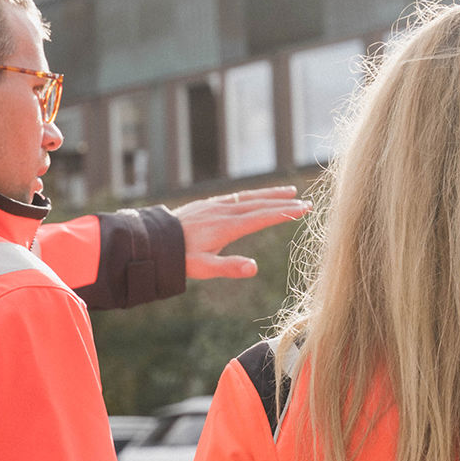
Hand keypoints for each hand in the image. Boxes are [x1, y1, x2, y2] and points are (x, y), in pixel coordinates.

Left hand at [171, 186, 311, 278]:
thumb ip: (229, 267)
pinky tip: (255, 196)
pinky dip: (251, 195)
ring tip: (288, 192)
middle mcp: (224, 212)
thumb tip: (254, 267)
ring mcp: (215, 205)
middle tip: (306, 201)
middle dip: (284, 202)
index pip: (263, 217)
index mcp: (227, 227)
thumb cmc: (179, 257)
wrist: (153, 240)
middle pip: (260, 203)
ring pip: (248, 197)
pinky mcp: (207, 204)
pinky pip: (235, 196)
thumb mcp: (204, 268)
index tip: (304, 209)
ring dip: (270, 194)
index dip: (285, 213)